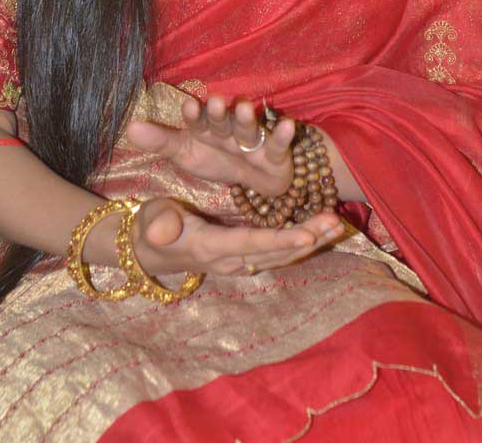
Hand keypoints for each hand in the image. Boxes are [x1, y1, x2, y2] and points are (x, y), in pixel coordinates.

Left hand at [126, 93, 297, 198]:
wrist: (253, 180)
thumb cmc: (216, 159)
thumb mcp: (185, 153)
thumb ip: (161, 141)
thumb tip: (129, 127)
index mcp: (206, 129)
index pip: (197, 121)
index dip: (194, 115)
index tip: (188, 107)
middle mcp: (229, 130)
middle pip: (224, 121)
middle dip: (220, 113)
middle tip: (216, 102)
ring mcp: (253, 140)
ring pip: (249, 129)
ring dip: (248, 120)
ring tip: (245, 107)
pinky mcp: (275, 153)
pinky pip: (278, 144)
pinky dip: (282, 135)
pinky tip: (287, 125)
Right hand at [132, 196, 344, 278]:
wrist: (144, 251)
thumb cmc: (148, 227)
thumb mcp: (150, 219)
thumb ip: (159, 223)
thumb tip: (164, 229)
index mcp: (210, 247)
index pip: (252, 244)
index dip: (281, 240)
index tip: (310, 233)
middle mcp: (229, 259)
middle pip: (276, 252)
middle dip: (308, 238)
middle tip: (337, 222)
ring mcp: (237, 261)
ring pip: (281, 255)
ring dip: (310, 241)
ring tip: (337, 225)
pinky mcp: (241, 257)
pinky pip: (275, 253)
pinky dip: (299, 243)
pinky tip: (319, 232)